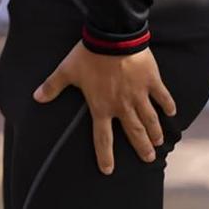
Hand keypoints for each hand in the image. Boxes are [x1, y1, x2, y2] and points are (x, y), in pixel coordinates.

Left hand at [35, 43, 177, 173]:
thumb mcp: (66, 71)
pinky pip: (163, 97)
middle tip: (149, 159)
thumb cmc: (87, 56)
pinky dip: (168, 105)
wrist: (112, 38)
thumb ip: (52, 86)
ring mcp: (139, 94)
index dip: (104, 155)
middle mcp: (123, 105)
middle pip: (134, 132)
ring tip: (159, 142)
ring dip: (155, 132)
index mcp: (101, 106)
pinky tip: (172, 113)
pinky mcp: (152, 81)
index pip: (102, 137)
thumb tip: (36, 97)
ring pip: (150, 119)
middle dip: (142, 147)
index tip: (108, 170)